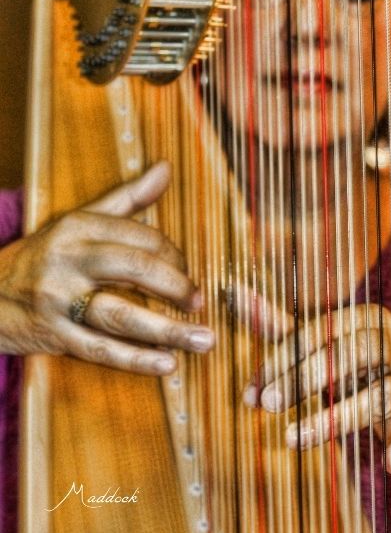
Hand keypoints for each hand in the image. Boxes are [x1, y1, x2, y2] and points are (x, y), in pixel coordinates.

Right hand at [0, 161, 214, 373]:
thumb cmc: (44, 255)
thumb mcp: (79, 219)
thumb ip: (128, 197)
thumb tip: (166, 168)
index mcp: (79, 227)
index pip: (140, 237)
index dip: (174, 256)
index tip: (189, 272)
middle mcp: (69, 260)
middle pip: (134, 268)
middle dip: (176, 286)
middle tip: (201, 302)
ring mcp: (59, 300)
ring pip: (121, 314)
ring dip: (168, 330)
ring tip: (204, 339)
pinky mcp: (54, 336)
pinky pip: (101, 350)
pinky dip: (136, 359)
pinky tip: (167, 364)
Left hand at [238, 290, 390, 473]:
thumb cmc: (364, 371)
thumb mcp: (323, 350)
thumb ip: (282, 329)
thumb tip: (233, 291)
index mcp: (366, 318)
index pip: (318, 333)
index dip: (281, 360)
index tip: (251, 391)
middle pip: (346, 356)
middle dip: (302, 381)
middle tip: (265, 406)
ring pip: (377, 395)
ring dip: (333, 419)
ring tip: (292, 439)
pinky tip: (388, 464)